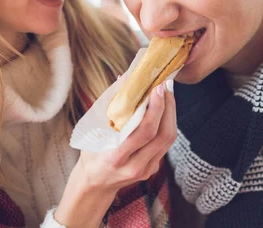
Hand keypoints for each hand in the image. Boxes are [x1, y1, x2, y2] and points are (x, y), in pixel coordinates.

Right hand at [54, 80, 175, 227]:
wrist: (95, 184)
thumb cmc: (91, 153)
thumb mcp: (93, 131)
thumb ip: (109, 105)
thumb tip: (125, 78)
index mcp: (116, 157)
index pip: (145, 132)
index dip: (155, 109)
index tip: (157, 89)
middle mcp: (134, 166)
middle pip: (163, 135)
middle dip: (168, 107)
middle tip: (164, 86)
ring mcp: (146, 169)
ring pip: (168, 139)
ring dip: (171, 113)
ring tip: (166, 94)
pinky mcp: (153, 169)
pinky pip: (165, 143)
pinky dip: (166, 123)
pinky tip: (162, 109)